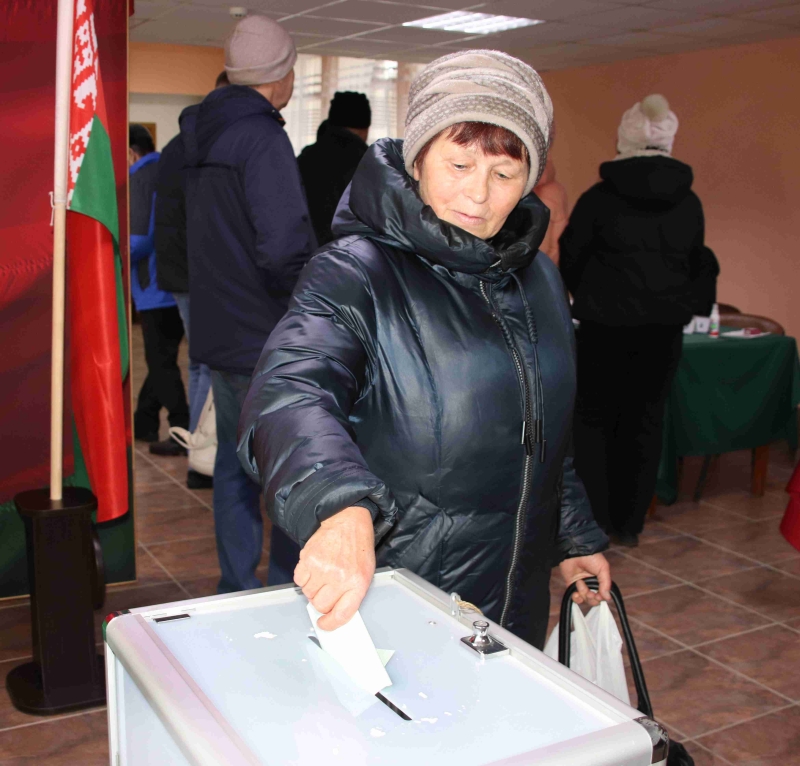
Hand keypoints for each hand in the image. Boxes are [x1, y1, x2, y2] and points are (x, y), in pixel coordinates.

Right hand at [293, 506, 374, 630]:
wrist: (347, 521)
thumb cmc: (357, 548)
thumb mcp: (364, 573)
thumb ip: (351, 595)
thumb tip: (334, 614)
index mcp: (357, 583)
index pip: (341, 615)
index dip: (330, 623)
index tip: (324, 623)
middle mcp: (340, 578)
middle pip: (321, 605)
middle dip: (322, 600)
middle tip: (327, 588)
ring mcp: (323, 569)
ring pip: (308, 594)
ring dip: (313, 587)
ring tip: (322, 573)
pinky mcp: (308, 559)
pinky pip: (299, 580)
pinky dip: (304, 577)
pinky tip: (314, 567)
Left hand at [559, 553, 611, 607]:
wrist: (575, 551)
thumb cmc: (591, 557)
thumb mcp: (603, 568)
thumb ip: (606, 584)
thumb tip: (608, 598)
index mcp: (600, 580)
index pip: (602, 595)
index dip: (601, 598)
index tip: (598, 595)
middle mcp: (591, 584)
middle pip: (594, 600)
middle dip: (592, 599)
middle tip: (590, 593)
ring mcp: (581, 585)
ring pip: (584, 599)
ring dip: (583, 594)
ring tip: (580, 584)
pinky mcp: (571, 585)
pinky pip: (575, 598)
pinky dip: (576, 598)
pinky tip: (576, 593)